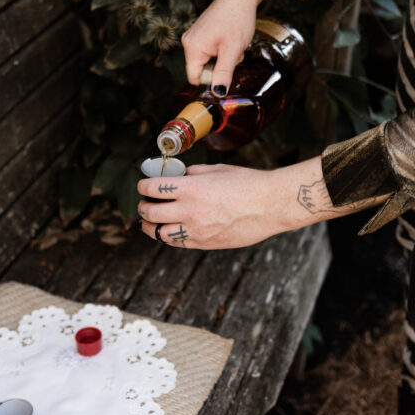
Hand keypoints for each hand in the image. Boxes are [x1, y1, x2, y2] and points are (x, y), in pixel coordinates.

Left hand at [136, 161, 323, 250]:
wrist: (271, 205)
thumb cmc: (248, 183)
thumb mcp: (217, 169)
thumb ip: (193, 174)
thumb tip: (178, 176)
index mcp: (191, 189)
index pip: (152, 188)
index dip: (143, 186)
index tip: (143, 186)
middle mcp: (190, 211)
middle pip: (149, 212)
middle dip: (143, 206)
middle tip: (144, 203)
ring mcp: (197, 230)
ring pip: (159, 233)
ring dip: (149, 226)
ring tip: (150, 220)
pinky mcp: (205, 244)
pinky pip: (177, 243)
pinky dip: (168, 236)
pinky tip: (168, 229)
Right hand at [181, 0, 288, 94]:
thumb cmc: (237, 19)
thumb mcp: (233, 50)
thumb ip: (223, 73)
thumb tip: (218, 93)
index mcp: (192, 47)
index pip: (195, 78)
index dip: (211, 81)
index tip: (227, 74)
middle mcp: (188, 42)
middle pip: (201, 70)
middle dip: (219, 67)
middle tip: (234, 54)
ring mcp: (193, 36)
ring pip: (207, 60)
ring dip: (222, 58)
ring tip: (233, 44)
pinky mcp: (200, 33)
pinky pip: (208, 51)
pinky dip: (221, 50)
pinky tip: (229, 40)